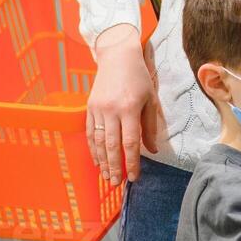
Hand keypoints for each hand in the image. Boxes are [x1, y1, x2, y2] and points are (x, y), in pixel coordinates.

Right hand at [86, 23, 165, 184]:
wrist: (117, 57)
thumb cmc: (139, 78)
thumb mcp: (150, 100)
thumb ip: (150, 127)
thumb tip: (152, 151)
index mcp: (129, 108)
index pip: (130, 142)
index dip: (132, 162)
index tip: (134, 177)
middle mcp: (111, 110)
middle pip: (112, 145)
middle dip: (115, 167)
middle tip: (116, 183)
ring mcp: (97, 109)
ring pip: (98, 141)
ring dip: (102, 161)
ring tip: (106, 176)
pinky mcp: (89, 107)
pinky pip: (90, 132)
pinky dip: (93, 148)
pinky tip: (97, 160)